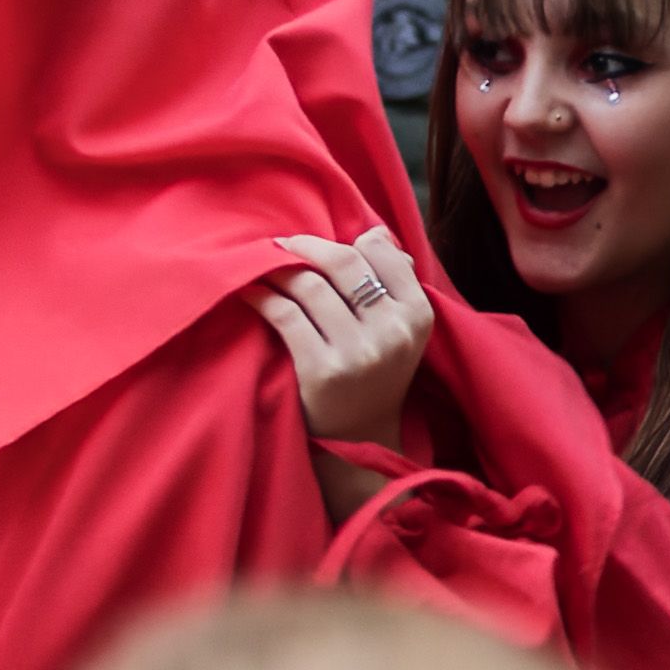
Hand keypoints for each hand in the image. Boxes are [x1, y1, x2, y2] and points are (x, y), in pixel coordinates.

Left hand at [248, 227, 432, 449]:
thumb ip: (396, 280)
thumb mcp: (403, 329)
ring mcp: (358, 352)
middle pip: (343, 262)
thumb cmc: (377, 374)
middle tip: (283, 245)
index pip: (380, 252)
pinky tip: (251, 293)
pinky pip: (285, 315)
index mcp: (418, 314)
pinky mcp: (322, 371)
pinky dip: (262, 297)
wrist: (360, 438)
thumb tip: (374, 231)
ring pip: (310, 286)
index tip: (323, 247)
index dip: (348, 242)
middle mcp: (393, 331)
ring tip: (263, 267)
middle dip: (307, 247)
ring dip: (279, 270)